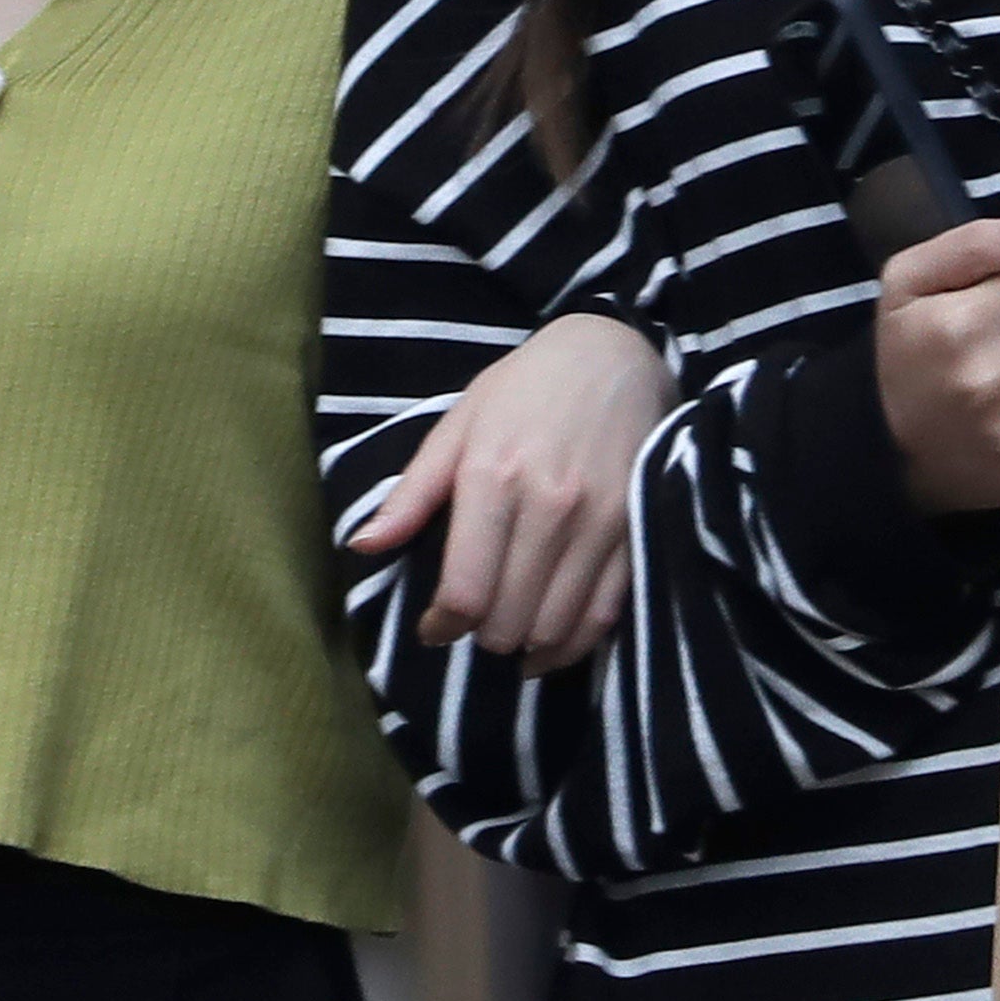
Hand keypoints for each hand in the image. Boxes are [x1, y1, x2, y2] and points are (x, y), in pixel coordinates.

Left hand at [350, 311, 672, 663]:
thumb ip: (412, 493)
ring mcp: (600, 523)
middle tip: (474, 623)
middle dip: (481, 636)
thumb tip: (363, 547)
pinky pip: (603, 616)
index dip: (442, 626)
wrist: (617, 354)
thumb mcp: (459, 425)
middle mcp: (549, 505)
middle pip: (508, 620)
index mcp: (493, 476)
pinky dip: (571, 645)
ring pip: (554, 627)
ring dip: (524, 646)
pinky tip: (548, 646)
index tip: (434, 628)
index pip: (465, 591)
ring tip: (508, 632)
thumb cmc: (526, 389)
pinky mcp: (636, 533)